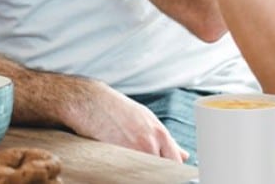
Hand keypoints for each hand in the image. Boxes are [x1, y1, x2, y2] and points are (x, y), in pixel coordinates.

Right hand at [63, 80, 187, 161]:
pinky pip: (128, 171)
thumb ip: (165, 140)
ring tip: (131, 164)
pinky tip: (121, 165)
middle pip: (162, 168)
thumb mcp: (146, 120)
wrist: (90, 102)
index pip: (175, 161)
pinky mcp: (118, 157)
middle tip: (147, 168)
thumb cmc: (117, 109)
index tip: (169, 173)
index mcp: (159, 133)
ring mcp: (134, 151)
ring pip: (146, 171)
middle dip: (157, 171)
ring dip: (141, 171)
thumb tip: (183, 155)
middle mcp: (150, 142)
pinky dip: (127, 171)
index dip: (172, 170)